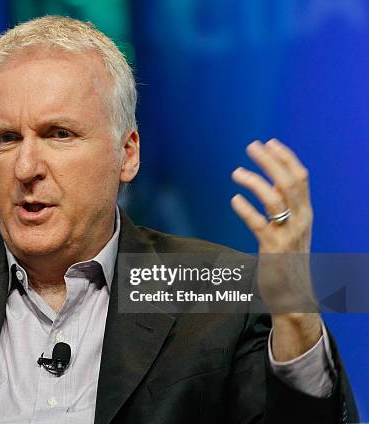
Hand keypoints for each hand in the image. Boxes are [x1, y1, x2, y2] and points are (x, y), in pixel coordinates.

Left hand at [230, 138, 320, 359]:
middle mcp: (301, 220)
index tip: (269, 142)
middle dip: (271, 161)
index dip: (285, 157)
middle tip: (251, 146)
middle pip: (289, 182)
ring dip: (256, 181)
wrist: (294, 294)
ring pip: (276, 200)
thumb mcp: (291, 228)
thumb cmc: (288, 258)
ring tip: (237, 172)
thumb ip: (285, 206)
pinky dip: (246, 210)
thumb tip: (272, 180)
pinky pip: (259, 225)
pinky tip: (234, 200)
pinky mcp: (273, 249)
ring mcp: (288, 235)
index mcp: (306, 213)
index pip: (300, 178)